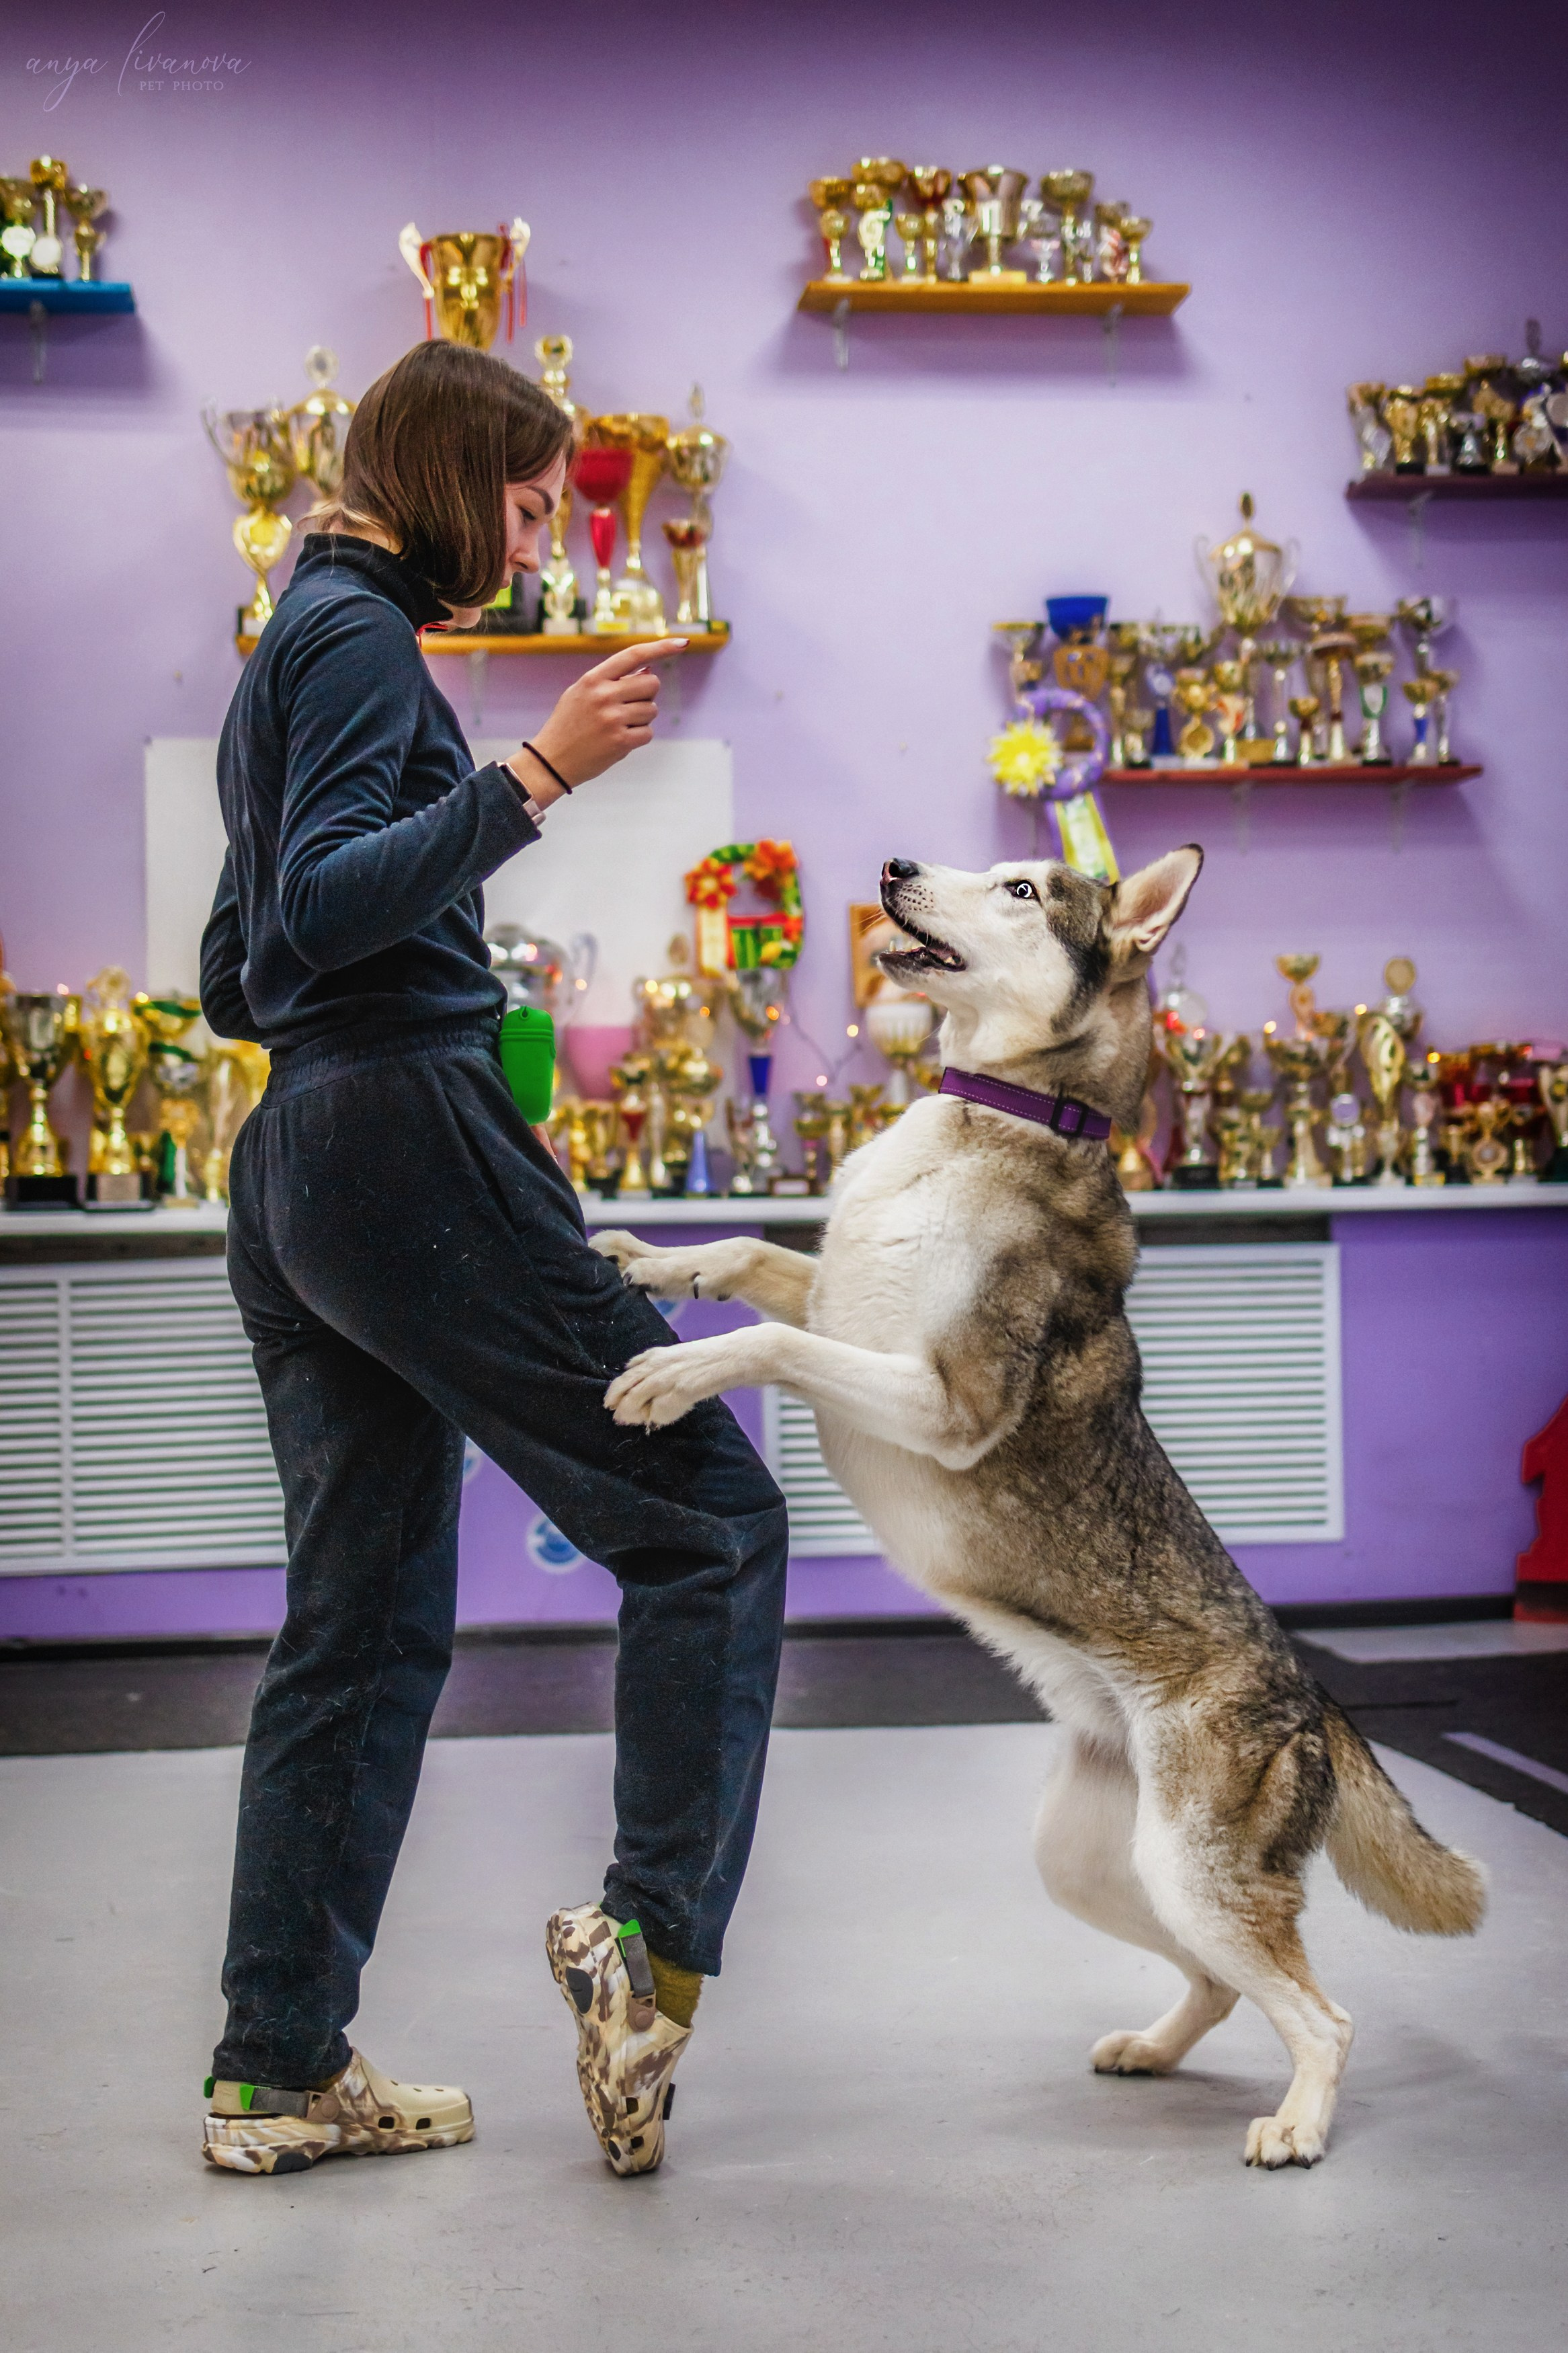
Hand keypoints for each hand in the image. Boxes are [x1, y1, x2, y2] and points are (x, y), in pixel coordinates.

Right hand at [512, 639, 685, 800]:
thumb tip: (650, 671)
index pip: (634, 655)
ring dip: (642, 718)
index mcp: (593, 679)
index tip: (682, 643)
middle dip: (647, 694)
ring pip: (652, 710)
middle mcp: (604, 695)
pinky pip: (648, 733)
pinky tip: (620, 740)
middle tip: (629, 705)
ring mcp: (613, 719)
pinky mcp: (620, 741)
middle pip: (652, 684)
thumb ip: (612, 681)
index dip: (660, 648)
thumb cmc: (569, 725)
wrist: (552, 761)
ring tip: (618, 725)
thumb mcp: (581, 694)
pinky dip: (639, 736)